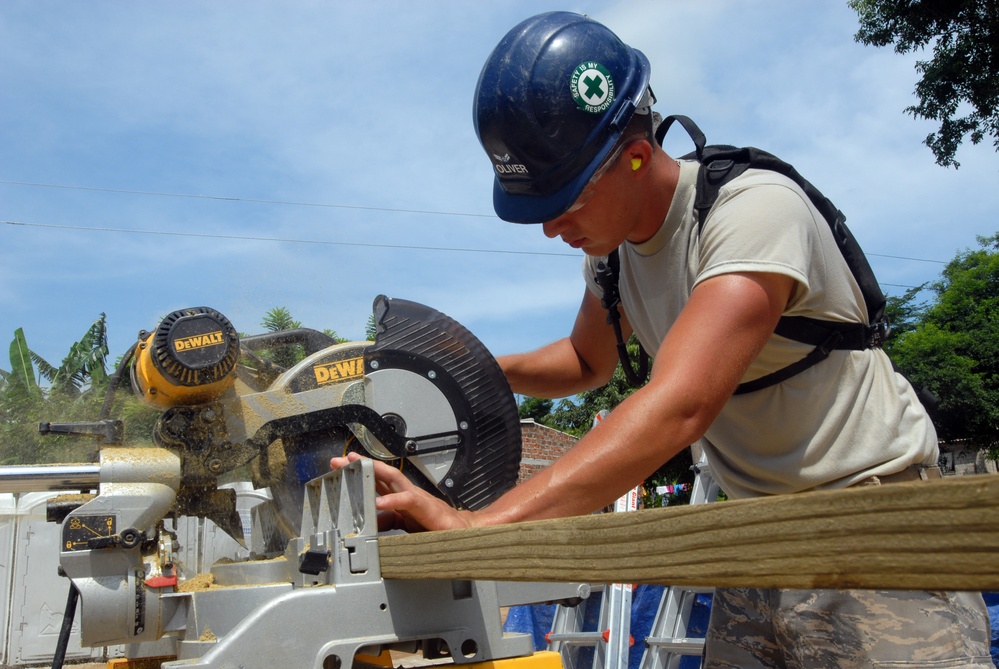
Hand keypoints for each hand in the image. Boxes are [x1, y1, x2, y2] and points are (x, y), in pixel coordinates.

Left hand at [330, 452, 474, 531]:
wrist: (462, 531)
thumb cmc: (435, 526)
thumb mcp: (404, 524)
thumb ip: (387, 521)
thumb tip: (370, 521)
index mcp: (400, 497)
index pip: (377, 480)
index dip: (359, 473)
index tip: (341, 467)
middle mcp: (406, 493)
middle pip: (380, 473)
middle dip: (360, 465)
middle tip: (339, 460)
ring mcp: (416, 497)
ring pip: (393, 478)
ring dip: (373, 471)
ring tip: (356, 466)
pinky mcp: (425, 508)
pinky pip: (407, 501)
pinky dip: (392, 500)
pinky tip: (379, 502)